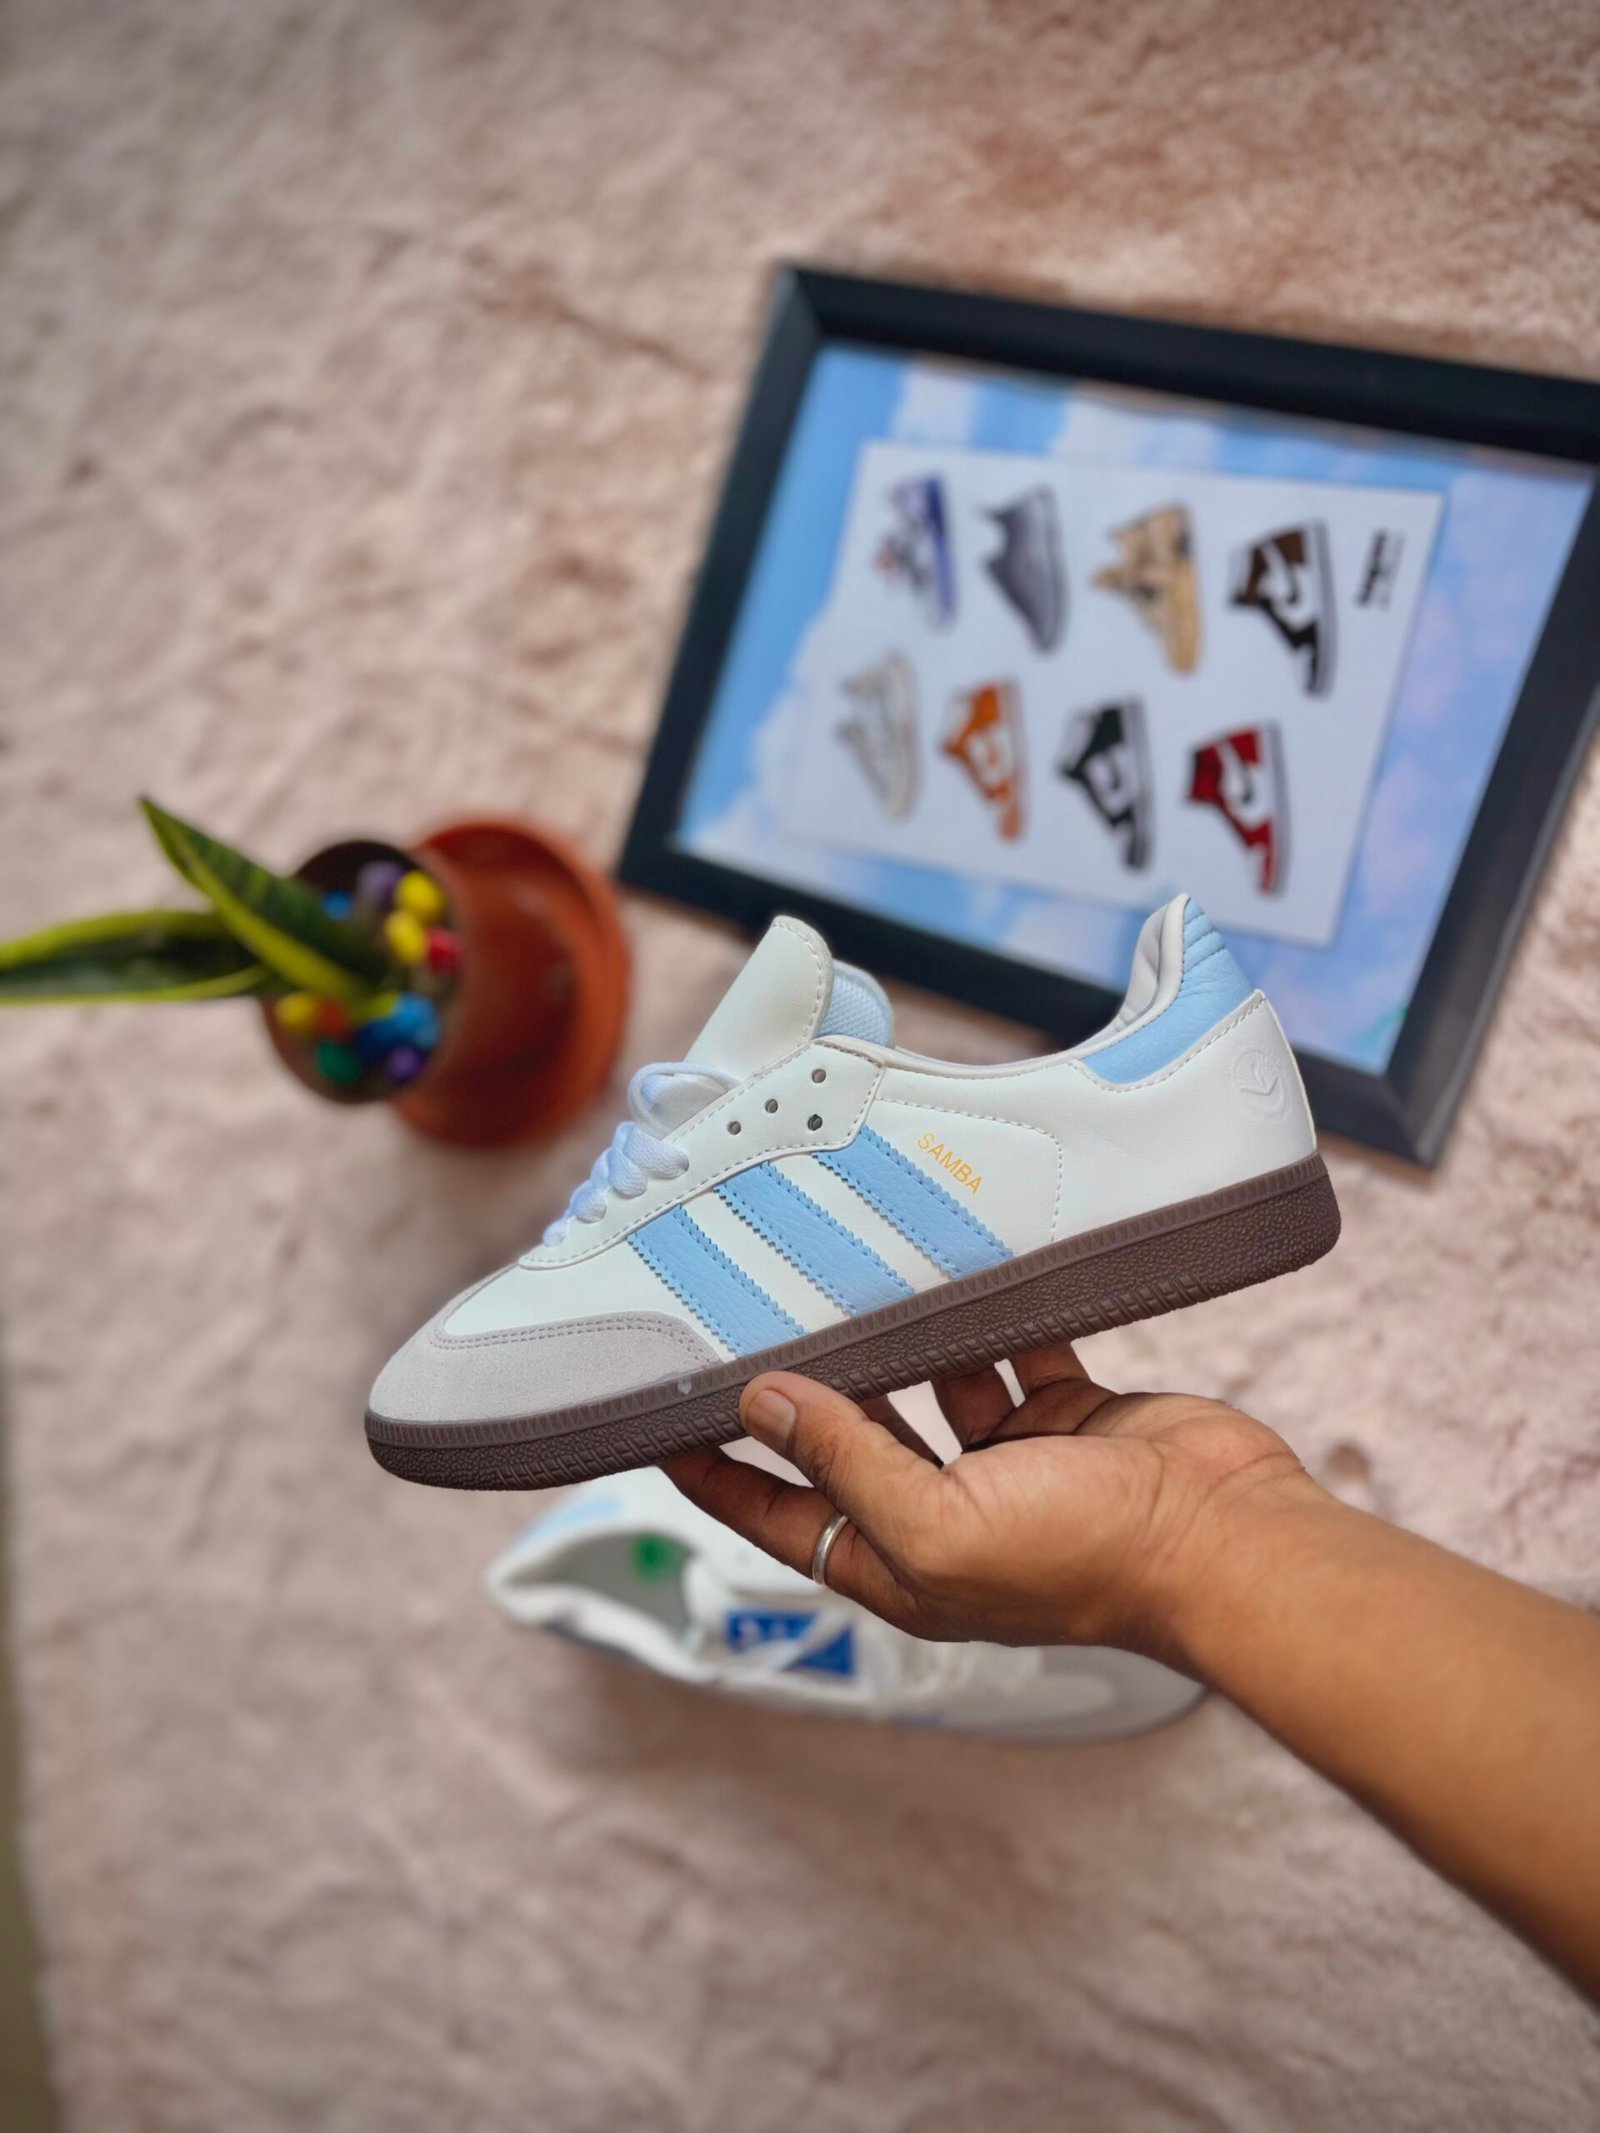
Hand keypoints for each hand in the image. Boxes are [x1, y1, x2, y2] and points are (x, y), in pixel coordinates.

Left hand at [663, 1342, 1321, 1671]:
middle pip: (846, 1447)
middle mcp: (946, 1518)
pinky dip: (984, 1317)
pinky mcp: (1064, 1416)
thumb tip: (762, 1404)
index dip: (717, 1474)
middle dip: (802, 1393)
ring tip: (842, 1277)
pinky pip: (1005, 1354)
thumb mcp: (938, 1526)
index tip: (656, 1420)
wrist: (1226, 1540)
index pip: (780, 1518)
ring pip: (925, 1388)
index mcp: (904, 1565)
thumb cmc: (1088, 1561)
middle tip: (748, 1318)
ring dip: (893, 1341)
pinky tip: (954, 1269)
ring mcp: (1008, 1465)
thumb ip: (846, 1462)